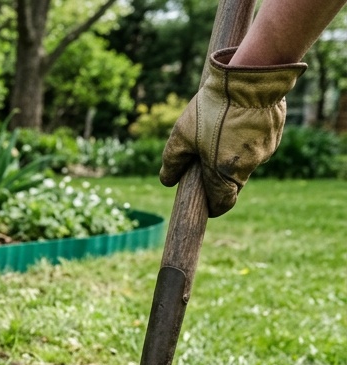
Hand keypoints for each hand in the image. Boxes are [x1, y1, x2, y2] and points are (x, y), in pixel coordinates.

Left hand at [159, 47, 305, 216]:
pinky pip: (259, 141)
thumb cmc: (212, 110)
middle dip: (219, 175)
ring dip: (233, 152)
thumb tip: (167, 181)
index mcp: (225, 174)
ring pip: (247, 160)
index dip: (213, 206)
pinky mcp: (276, 132)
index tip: (206, 204)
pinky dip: (247, 137)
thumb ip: (172, 162)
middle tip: (206, 157)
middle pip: (233, 181)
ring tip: (220, 129)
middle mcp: (249, 166)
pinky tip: (238, 119)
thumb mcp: (181, 136)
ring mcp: (267, 149)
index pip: (222, 203)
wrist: (249, 79)